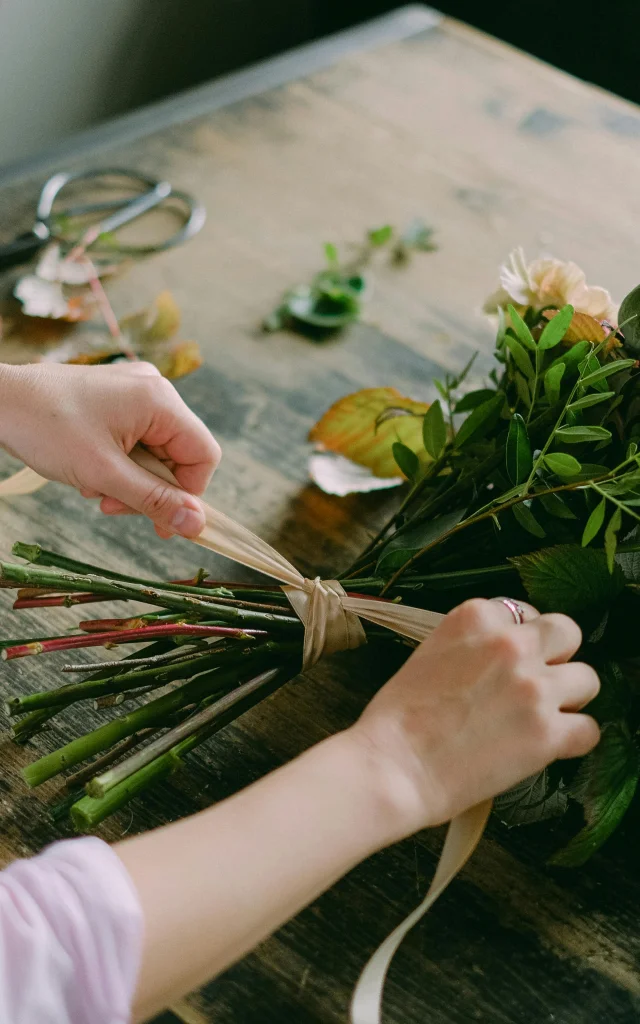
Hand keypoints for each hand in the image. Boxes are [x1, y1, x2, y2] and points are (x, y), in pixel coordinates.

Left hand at [0, 361, 219, 538]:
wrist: (0, 401)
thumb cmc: (46, 428)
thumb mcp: (105, 474)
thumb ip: (154, 501)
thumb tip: (197, 525)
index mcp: (160, 400)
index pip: (203, 455)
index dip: (187, 493)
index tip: (160, 520)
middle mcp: (155, 389)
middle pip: (179, 454)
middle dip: (149, 488)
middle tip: (113, 506)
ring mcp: (135, 390)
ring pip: (156, 450)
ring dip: (131, 479)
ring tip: (95, 488)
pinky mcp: (118, 396)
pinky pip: (137, 438)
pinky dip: (120, 462)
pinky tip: (92, 470)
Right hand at [351, 597, 600, 838]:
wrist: (393, 766)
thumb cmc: (398, 719)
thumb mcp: (430, 654)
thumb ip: (472, 647)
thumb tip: (502, 660)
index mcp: (475, 618)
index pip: (523, 612)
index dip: (521, 639)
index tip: (511, 661)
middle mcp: (510, 644)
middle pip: (566, 633)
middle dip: (556, 658)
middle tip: (537, 683)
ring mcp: (533, 687)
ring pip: (588, 679)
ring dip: (569, 699)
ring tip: (542, 718)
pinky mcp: (547, 733)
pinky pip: (590, 729)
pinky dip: (574, 740)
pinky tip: (549, 747)